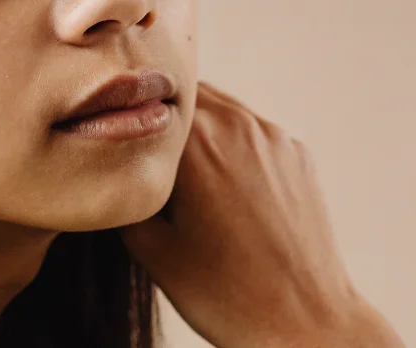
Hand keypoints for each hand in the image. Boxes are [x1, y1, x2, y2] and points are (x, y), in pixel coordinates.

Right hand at [121, 81, 403, 347]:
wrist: (303, 323)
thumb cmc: (221, 292)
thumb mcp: (149, 246)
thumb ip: (125, 189)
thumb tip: (112, 160)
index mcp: (194, 139)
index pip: (147, 95)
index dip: (128, 111)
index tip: (118, 135)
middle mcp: (236, 123)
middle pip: (185, 93)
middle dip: (164, 117)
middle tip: (148, 154)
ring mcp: (273, 136)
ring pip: (222, 109)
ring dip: (200, 130)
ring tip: (187, 177)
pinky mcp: (298, 154)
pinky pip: (253, 133)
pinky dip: (234, 149)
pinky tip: (226, 193)